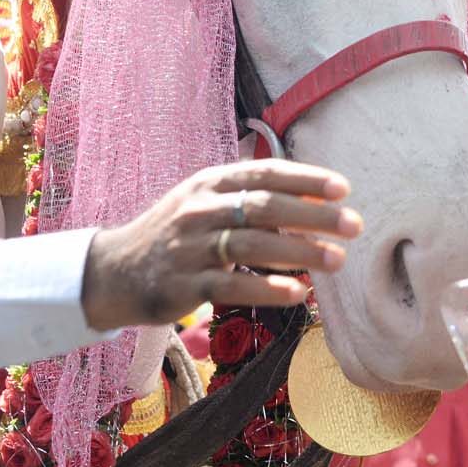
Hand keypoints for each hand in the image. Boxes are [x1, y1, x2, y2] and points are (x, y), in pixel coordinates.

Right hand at [81, 159, 361, 328]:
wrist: (114, 272)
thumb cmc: (179, 234)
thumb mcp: (209, 202)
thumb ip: (255, 198)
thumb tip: (319, 200)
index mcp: (211, 183)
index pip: (264, 173)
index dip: (305, 179)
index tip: (343, 188)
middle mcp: (200, 209)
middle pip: (265, 207)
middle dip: (313, 215)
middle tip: (354, 225)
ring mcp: (190, 247)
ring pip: (252, 245)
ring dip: (299, 252)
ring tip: (338, 260)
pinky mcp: (183, 285)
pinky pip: (231, 285)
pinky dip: (267, 288)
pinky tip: (300, 293)